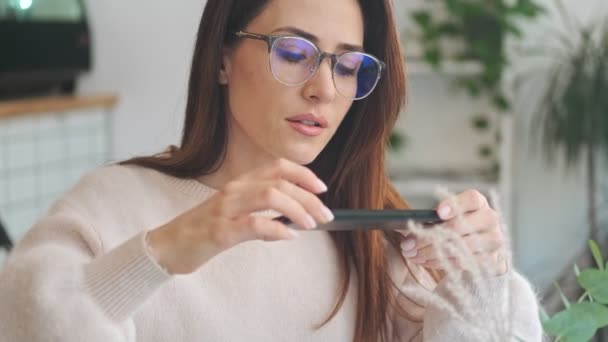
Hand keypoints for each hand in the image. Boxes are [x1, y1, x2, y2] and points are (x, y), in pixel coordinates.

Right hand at [147, 159, 334, 273]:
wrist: (167, 247)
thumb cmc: (203, 231)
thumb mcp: (234, 214)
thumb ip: (260, 212)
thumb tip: (293, 219)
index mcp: (239, 183)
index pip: (277, 167)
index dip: (303, 174)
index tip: (322, 188)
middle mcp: (233, 190)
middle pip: (280, 182)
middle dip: (309, 198)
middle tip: (326, 215)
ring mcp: (225, 208)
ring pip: (271, 196)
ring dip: (298, 210)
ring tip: (312, 224)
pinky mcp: (219, 231)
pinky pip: (254, 225)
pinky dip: (277, 229)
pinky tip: (289, 236)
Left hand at [398, 190, 507, 275]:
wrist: (482, 250)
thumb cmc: (458, 229)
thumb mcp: (447, 219)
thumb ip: (431, 218)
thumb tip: (402, 226)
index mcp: (478, 204)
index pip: (472, 199)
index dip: (455, 204)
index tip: (438, 212)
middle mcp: (490, 219)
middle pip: (463, 226)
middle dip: (431, 236)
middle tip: (409, 244)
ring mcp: (494, 241)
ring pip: (461, 247)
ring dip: (432, 252)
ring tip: (413, 254)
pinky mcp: (492, 261)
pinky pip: (464, 263)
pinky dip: (441, 263)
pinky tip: (424, 261)